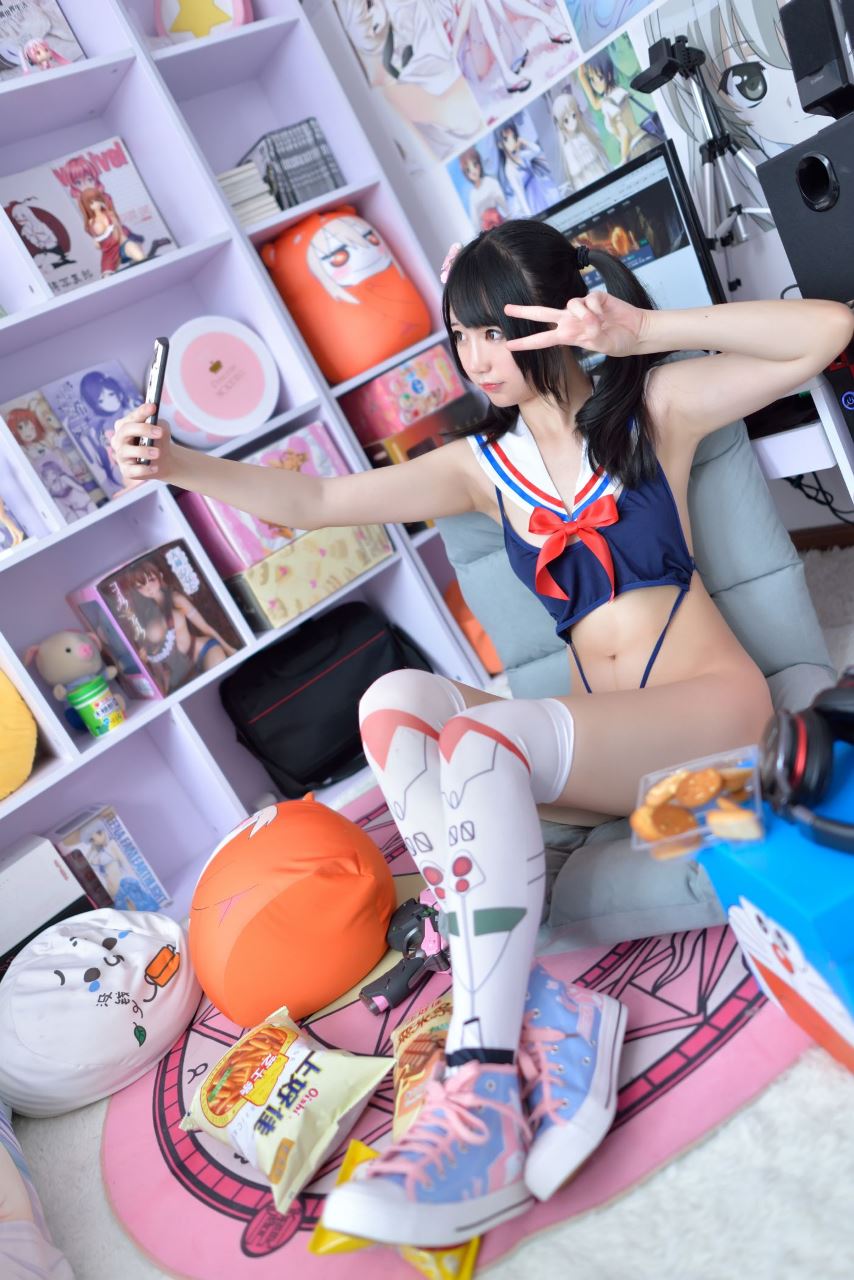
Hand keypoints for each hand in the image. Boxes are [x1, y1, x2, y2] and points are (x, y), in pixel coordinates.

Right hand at [110, 403, 175, 490]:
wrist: (162, 460)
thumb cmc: (158, 439)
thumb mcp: (162, 429)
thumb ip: (159, 425)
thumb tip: (158, 426)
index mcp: (125, 425)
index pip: (132, 416)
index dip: (142, 412)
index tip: (153, 407)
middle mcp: (119, 439)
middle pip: (125, 430)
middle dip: (143, 429)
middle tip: (160, 432)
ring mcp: (121, 455)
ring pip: (126, 451)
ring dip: (142, 451)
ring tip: (157, 453)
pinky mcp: (126, 471)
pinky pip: (132, 470)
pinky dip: (143, 469)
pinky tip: (155, 468)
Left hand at [504, 291, 648, 358]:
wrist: (636, 332)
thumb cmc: (617, 341)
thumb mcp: (600, 345)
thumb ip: (590, 335)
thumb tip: (587, 320)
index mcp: (568, 335)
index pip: (542, 340)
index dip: (526, 343)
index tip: (509, 346)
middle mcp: (571, 320)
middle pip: (542, 313)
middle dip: (524, 311)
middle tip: (506, 309)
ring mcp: (582, 308)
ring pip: (571, 304)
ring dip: (584, 316)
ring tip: (598, 324)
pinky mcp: (596, 297)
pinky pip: (589, 300)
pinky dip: (596, 309)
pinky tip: (606, 315)